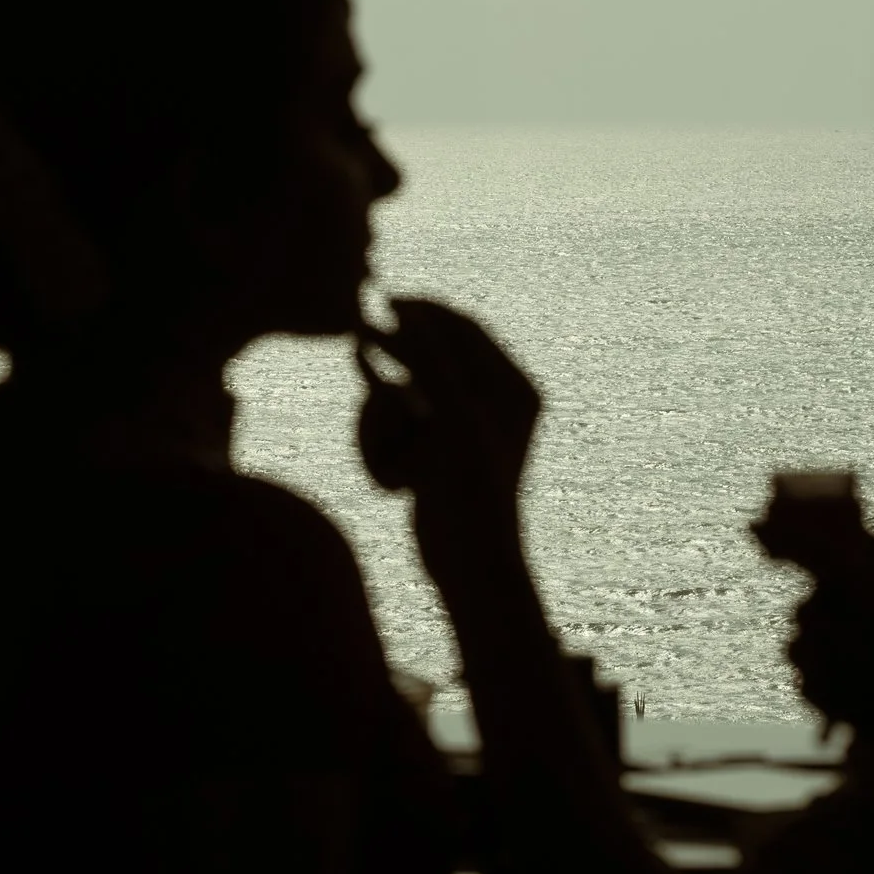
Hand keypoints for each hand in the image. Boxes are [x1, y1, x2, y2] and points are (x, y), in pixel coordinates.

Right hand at [357, 298, 539, 581]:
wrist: (473, 571)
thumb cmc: (475, 495)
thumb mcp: (454, 419)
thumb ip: (431, 361)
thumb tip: (405, 313)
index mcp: (514, 388)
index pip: (464, 329)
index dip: (421, 311)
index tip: (380, 302)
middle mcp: (493, 403)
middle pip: (430, 357)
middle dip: (394, 363)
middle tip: (359, 341)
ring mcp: (462, 430)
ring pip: (405, 395)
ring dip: (385, 418)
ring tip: (384, 451)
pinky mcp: (437, 456)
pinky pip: (397, 429)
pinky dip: (385, 446)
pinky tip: (390, 482)